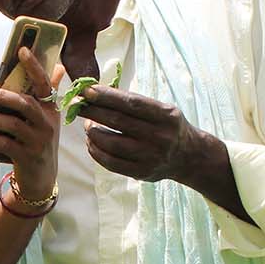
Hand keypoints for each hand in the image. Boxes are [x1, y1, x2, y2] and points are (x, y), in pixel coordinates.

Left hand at [0, 47, 60, 200]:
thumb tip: (58, 66)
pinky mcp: (27, 157)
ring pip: (13, 124)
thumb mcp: (46, 119)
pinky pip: (4, 144)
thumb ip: (47, 93)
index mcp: (51, 109)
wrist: (41, 179)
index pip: (44, 83)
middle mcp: (48, 124)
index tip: (22, 50)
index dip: (34, 66)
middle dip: (2, 96)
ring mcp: (39, 142)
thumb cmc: (37, 143)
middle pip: (25, 104)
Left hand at [73, 85, 206, 183]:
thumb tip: (98, 94)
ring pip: (111, 144)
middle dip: (93, 111)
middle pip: (118, 121)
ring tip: (87, 124)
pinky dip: (96, 151)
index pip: (131, 103)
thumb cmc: (167, 127)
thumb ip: (135, 103)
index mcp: (165, 115)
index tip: (87, 90)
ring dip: (93, 132)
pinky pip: (111, 163)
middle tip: (77, 105)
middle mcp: (159, 136)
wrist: (187, 157)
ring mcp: (150, 157)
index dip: (107, 96)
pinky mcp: (141, 172)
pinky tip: (91, 142)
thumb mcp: (162, 109)